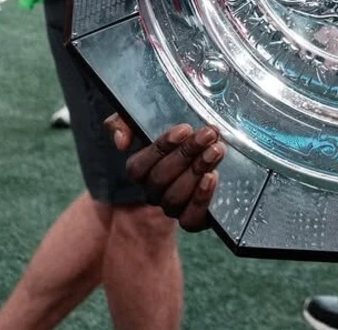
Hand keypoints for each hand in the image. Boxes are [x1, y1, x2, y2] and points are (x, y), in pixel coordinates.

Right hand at [105, 114, 224, 230]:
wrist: (206, 148)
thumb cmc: (176, 133)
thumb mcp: (146, 120)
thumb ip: (123, 122)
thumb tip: (121, 142)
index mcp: (140, 171)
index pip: (139, 167)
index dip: (161, 148)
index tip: (185, 129)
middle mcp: (153, 192)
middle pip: (160, 179)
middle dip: (186, 154)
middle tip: (208, 135)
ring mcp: (172, 207)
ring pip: (174, 198)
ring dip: (197, 171)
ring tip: (216, 150)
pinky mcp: (193, 217)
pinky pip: (190, 219)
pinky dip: (200, 200)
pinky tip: (213, 177)